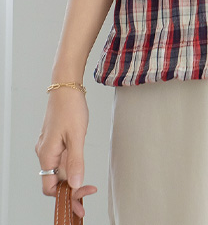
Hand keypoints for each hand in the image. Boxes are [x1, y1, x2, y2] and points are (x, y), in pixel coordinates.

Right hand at [35, 88, 96, 218]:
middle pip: (55, 180)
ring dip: (72, 177)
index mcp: (47, 155)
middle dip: (71, 188)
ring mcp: (49, 146)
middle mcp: (45, 152)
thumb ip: (76, 162)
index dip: (66, 195)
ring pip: (59, 169)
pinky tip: (81, 163)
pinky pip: (61, 158)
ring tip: (88, 183)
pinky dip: (71, 165)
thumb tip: (75, 184)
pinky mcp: (55, 139)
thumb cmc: (70, 107)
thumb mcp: (76, 136)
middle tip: (89, 192)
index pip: (50, 188)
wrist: (66, 85)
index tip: (84, 192)